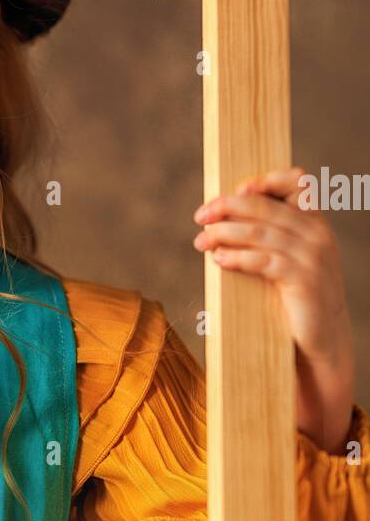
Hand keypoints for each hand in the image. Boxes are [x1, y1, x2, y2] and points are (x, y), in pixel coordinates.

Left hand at [193, 166, 356, 452]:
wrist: (320, 340)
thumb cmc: (294, 299)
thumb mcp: (286, 261)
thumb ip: (268, 237)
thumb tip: (221, 220)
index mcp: (314, 223)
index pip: (298, 183)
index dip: (265, 181)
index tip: (235, 190)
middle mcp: (316, 234)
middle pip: (266, 206)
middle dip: (227, 207)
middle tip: (200, 216)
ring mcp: (312, 256)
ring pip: (259, 231)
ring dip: (224, 233)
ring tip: (201, 241)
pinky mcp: (302, 280)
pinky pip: (263, 260)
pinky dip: (236, 257)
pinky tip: (218, 260)